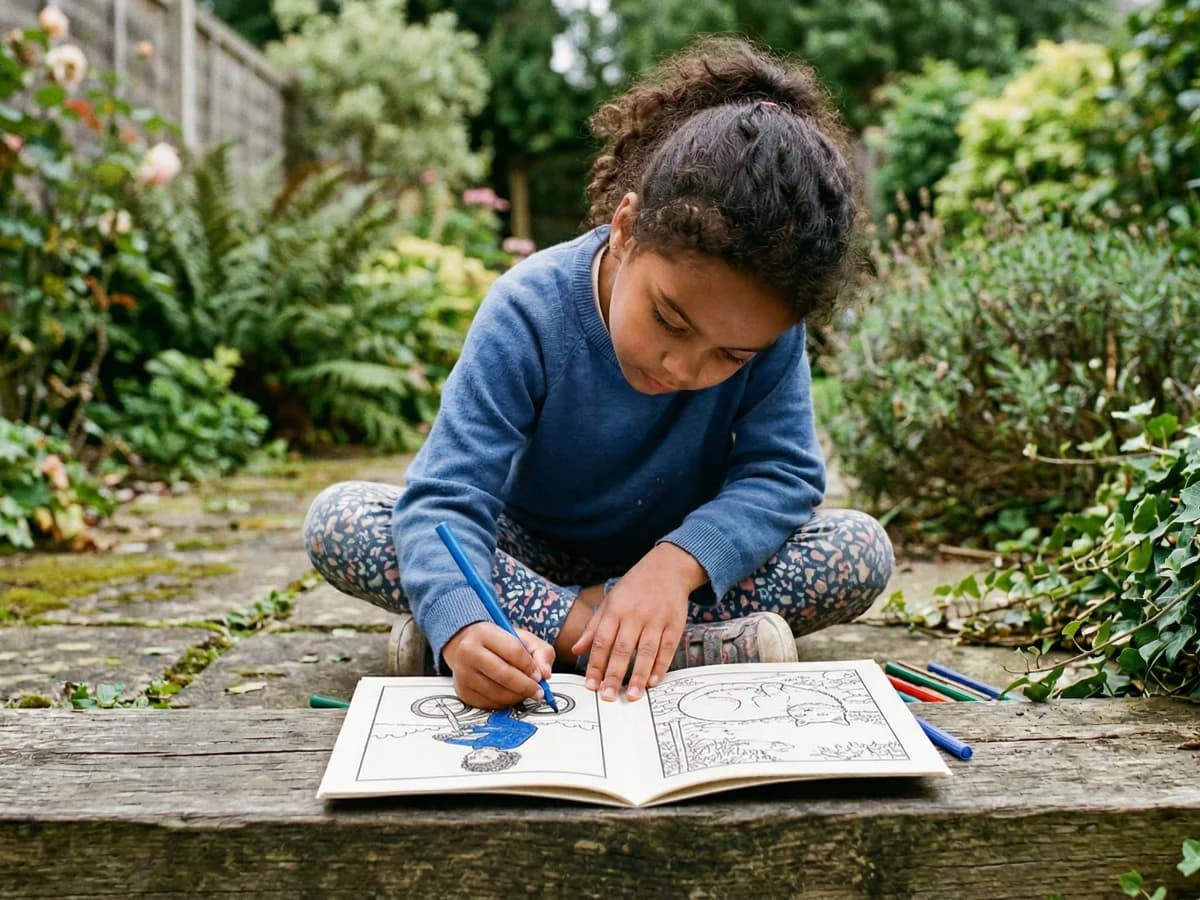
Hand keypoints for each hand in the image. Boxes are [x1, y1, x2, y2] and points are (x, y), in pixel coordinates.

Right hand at [443, 622, 554, 709]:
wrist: (464, 645)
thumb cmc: (495, 641)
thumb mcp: (521, 637)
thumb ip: (541, 652)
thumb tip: (546, 674)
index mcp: (484, 633)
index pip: (513, 652)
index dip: (530, 667)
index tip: (539, 676)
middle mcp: (469, 652)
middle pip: (504, 675)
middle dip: (526, 686)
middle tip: (538, 692)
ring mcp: (463, 673)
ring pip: (497, 692)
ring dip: (517, 696)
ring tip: (525, 692)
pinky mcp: (463, 691)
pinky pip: (489, 703)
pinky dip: (505, 702)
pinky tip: (510, 695)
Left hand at [572, 543, 704, 701]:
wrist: (668, 567)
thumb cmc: (635, 586)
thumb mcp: (610, 601)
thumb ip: (593, 627)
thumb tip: (576, 650)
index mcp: (615, 609)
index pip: (601, 641)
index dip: (595, 664)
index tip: (591, 685)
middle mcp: (634, 615)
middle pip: (622, 649)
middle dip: (614, 675)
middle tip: (607, 696)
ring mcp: (656, 620)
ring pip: (646, 652)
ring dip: (638, 676)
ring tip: (631, 696)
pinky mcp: (675, 624)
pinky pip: (667, 649)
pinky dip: (660, 666)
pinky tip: (653, 682)